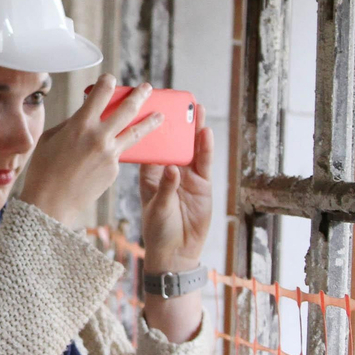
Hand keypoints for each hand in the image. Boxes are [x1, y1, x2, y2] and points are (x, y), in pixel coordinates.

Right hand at [17, 75, 161, 225]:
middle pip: (127, 109)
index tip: (110, 79)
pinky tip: (115, 151)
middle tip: (147, 88)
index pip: (101, 93)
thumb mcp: (51, 138)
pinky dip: (118, 149)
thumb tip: (86, 116)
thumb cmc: (44, 170)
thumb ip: (72, 124)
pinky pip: (119, 154)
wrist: (51, 203)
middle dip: (139, 96)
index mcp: (80, 124)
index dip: (107, 82)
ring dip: (149, 121)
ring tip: (160, 115)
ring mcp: (110, 154)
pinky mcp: (115, 170)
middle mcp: (99, 136)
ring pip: (135, 133)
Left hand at [138, 117, 213, 342]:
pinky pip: (204, 163)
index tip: (149, 107)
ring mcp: (187, 176)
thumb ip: (166, 188)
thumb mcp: (157, 208)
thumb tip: (172, 170)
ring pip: (190, 148)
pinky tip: (206, 134)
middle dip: (175, 122)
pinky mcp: (203, 185)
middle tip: (178, 101)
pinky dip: (205, 148)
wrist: (176, 253)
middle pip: (172, 142)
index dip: (150, 127)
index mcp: (149, 174)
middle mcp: (168, 171)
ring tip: (195, 110)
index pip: (150, 145)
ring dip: (193, 129)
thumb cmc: (158, 230)